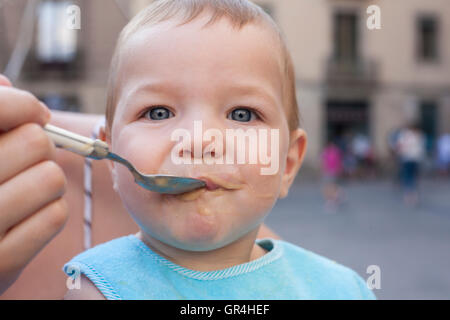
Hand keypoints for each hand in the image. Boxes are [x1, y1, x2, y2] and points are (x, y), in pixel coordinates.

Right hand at [0, 74, 67, 294]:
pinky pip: (56, 216)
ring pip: (51, 178)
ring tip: (26, 186)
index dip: (25, 105)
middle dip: (38, 145)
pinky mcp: (0, 266)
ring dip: (46, 179)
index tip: (36, 114)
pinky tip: (28, 215)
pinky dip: (50, 210)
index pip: (0, 107)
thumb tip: (5, 82)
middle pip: (36, 142)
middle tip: (25, 157)